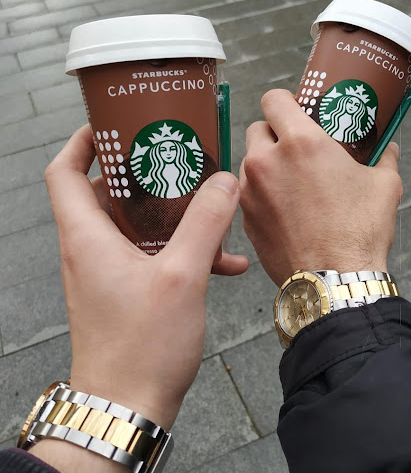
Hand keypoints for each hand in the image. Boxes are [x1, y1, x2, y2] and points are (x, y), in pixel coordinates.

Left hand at [40, 124, 246, 429]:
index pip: (66, 171)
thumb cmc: (142, 347)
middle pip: (109, 194)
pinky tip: (225, 262)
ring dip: (172, 216)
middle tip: (177, 161)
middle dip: (144, 175)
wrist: (128, 406)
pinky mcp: (128, 290)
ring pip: (137, 226)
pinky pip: (154, 256)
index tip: (115, 125)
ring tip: (209, 208)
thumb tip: (224, 182)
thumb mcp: (181, 276)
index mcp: (89, 237)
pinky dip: (182, 251)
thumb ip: (205, 224)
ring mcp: (110, 271)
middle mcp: (92, 250)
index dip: (84, 141)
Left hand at [239, 89, 401, 285]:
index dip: (283, 101)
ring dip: (265, 165)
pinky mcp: (246, 218)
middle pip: (256, 128)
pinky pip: (247, 193)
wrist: (333, 281)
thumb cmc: (360, 231)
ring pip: (248, 162)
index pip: (273, 99)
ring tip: (289, 182)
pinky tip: (283, 210)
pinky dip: (260, 194)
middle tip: (294, 150)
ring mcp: (250, 191)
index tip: (294, 111)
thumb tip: (389, 148)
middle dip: (273, 134)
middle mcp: (267, 161)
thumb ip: (383, 158)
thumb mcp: (384, 186)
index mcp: (300, 142)